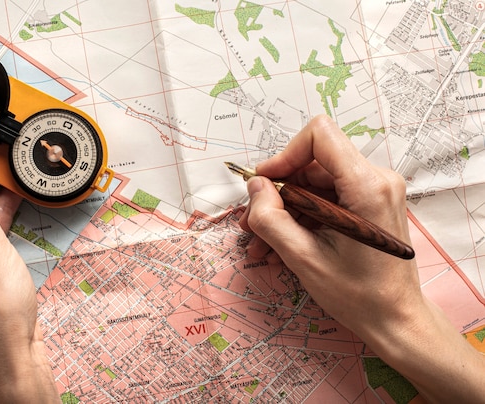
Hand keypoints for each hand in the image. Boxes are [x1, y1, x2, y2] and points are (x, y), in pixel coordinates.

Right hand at [239, 115, 484, 401]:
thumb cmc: (358, 295)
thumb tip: (255, 186)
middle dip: (278, 190)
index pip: (319, 136)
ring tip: (262, 241)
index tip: (264, 183)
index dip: (285, 154)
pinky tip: (280, 243)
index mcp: (367, 186)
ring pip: (314, 182)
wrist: (395, 320)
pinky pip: (325, 197)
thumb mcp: (303, 258)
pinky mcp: (368, 203)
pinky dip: (301, 216)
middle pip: (312, 162)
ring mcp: (374, 191)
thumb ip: (271, 218)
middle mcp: (376, 179)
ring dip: (285, 208)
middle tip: (253, 222)